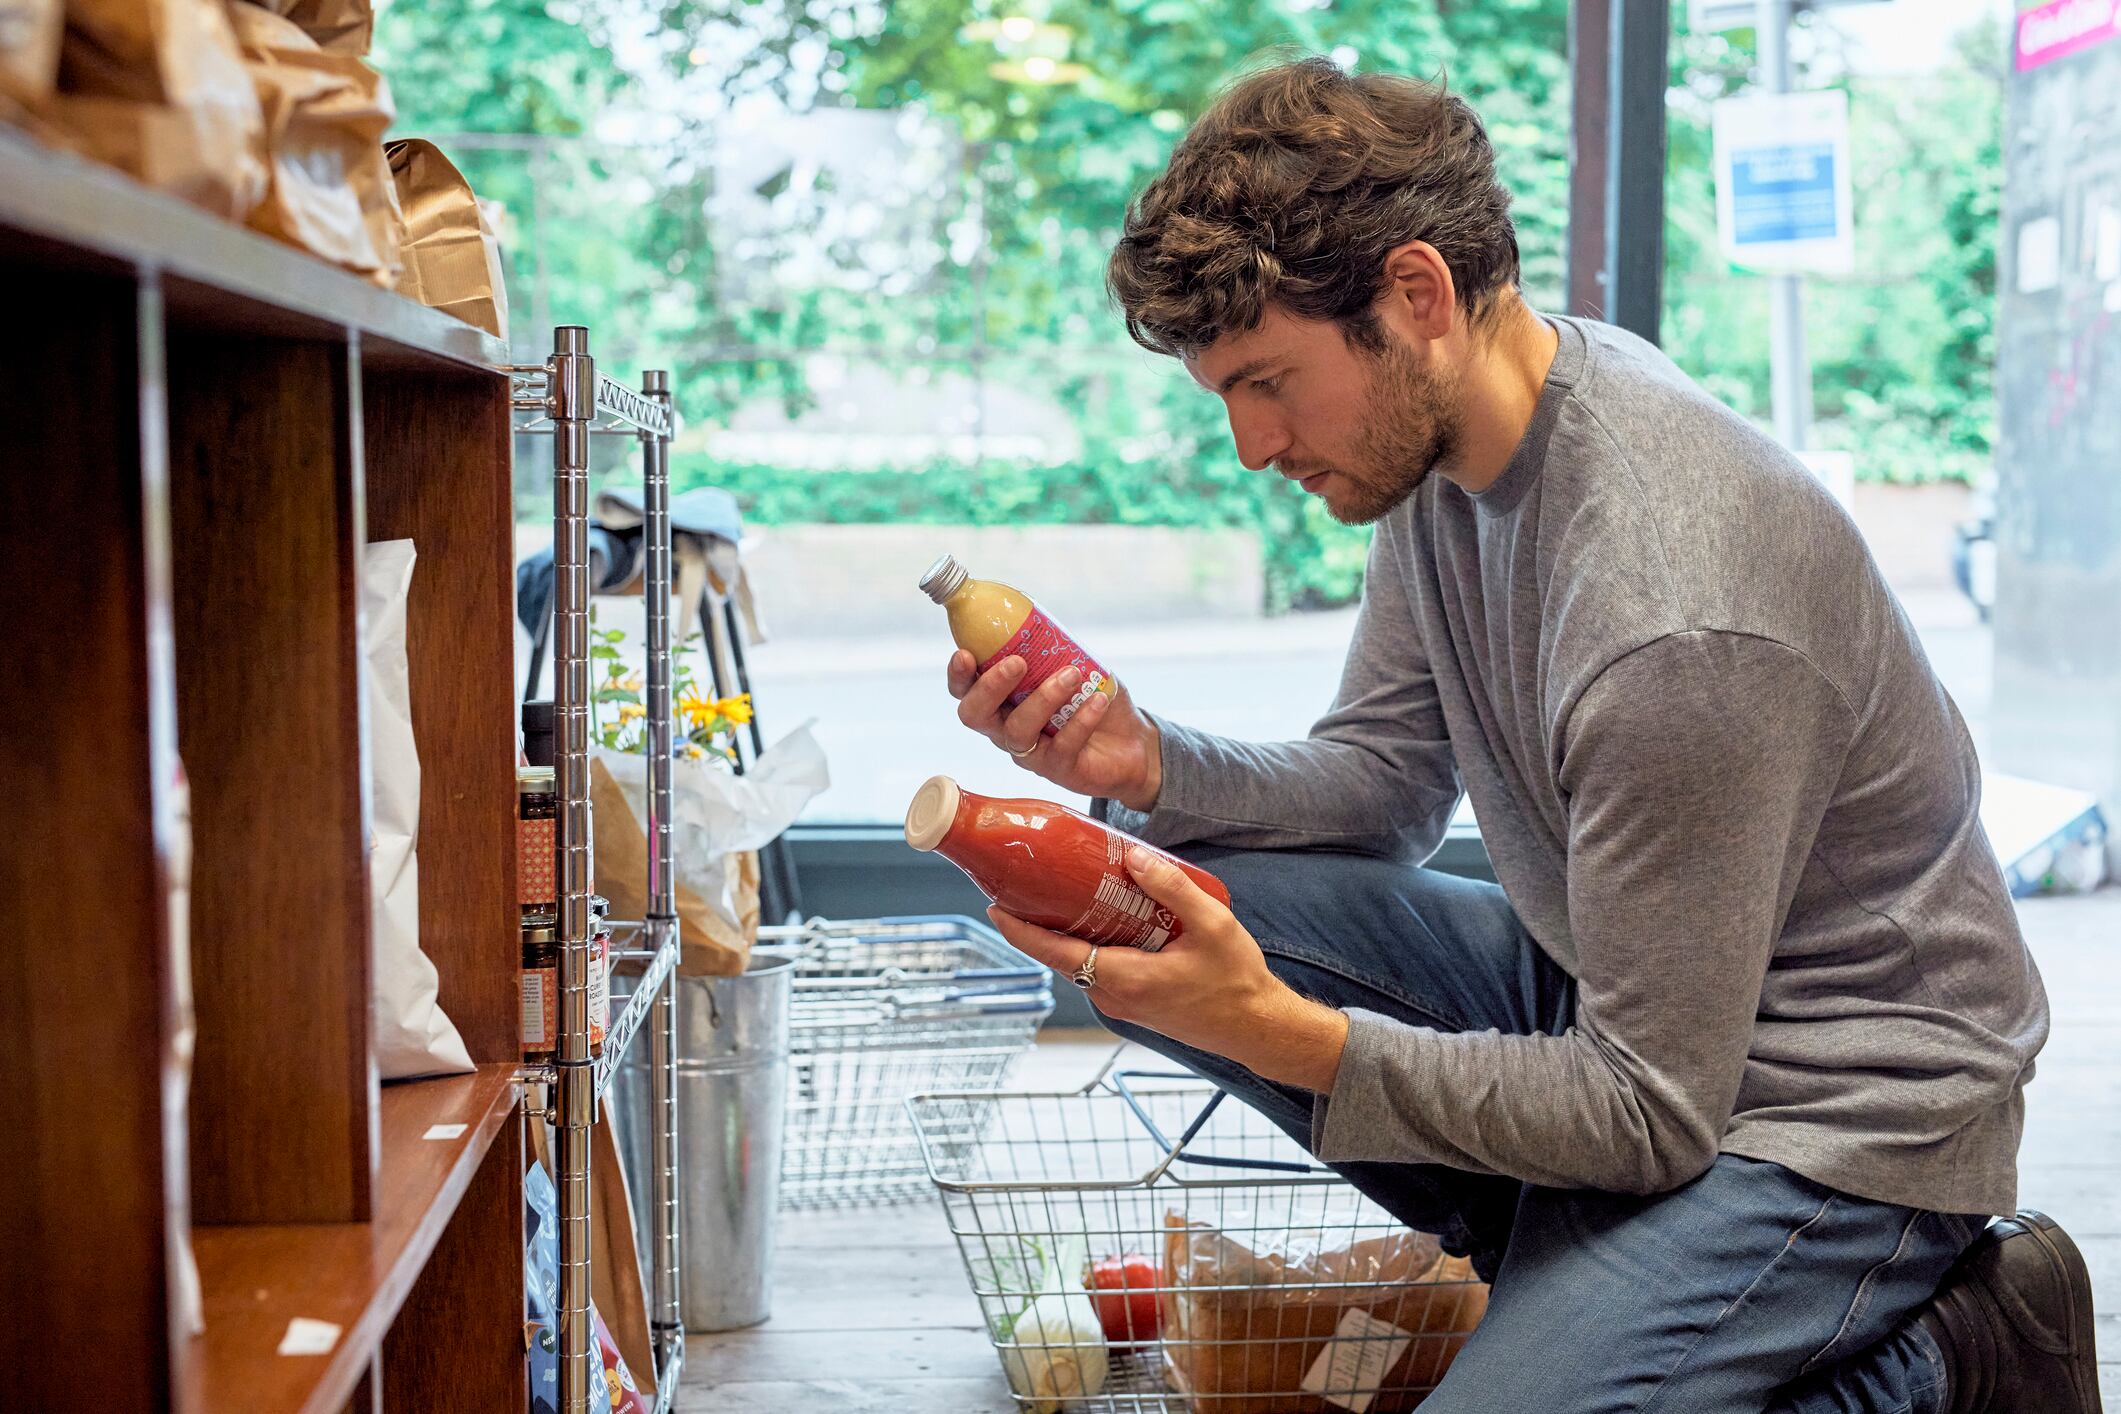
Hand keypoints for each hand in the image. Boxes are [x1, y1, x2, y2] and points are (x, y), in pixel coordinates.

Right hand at [948, 649, 1162, 811]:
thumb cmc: (1092, 700)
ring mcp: (1031, 754)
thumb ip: (1052, 648)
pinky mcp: (1059, 770)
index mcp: (1002, 702)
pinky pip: (1062, 747)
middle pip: (975, 715)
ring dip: (1044, 698)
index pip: (965, 692)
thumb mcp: (1073, 666)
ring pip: (1018, 730)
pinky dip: (1081, 720)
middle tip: (1017, 663)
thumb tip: (1040, 618)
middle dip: (990, 686)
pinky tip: (1098, 700)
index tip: (964, 653)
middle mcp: (1007, 730)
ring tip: (1072, 675)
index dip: (958, 676)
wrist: (1133, 743)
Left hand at [984, 846, 1349, 1093]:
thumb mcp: (1212, 925)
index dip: (1020, 931)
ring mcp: (1121, 1003)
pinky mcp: (1132, 1002)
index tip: (994, 907)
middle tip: (1024, 882)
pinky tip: (1096, 916)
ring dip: (1062, 933)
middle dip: (1036, 922)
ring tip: (1056, 890)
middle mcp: (1115, 996)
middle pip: (1060, 956)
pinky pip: (1096, 969)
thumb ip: (1172, 889)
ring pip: (1078, 963)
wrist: (1257, 1026)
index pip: (1056, 954)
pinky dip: (1086, 944)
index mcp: (1126, 978)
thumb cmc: (1237, 981)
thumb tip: (1134, 857)